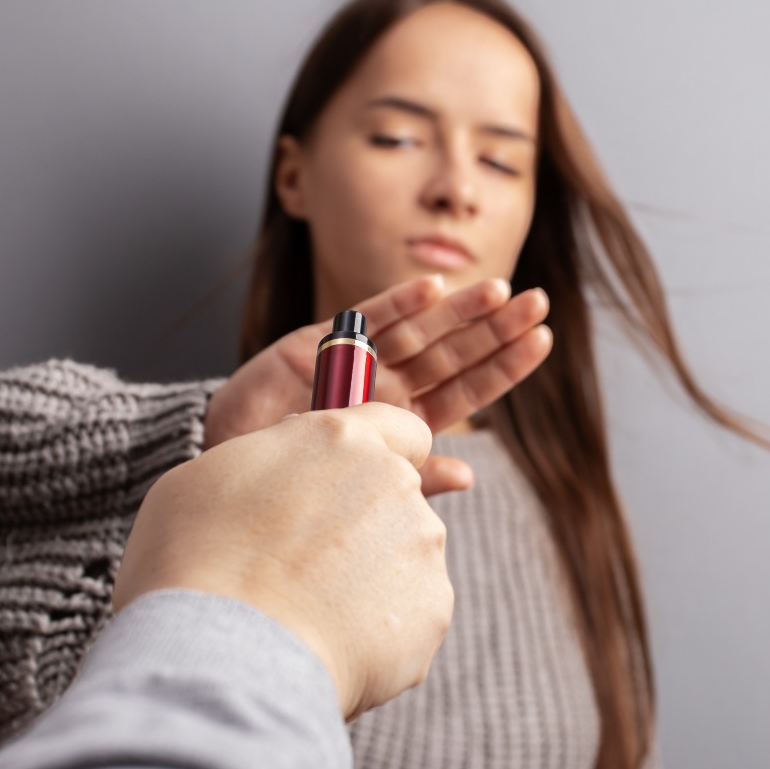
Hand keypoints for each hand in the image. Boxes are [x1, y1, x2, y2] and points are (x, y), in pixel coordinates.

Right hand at [113, 402, 453, 720]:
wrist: (223, 655)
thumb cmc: (194, 561)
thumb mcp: (205, 479)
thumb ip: (266, 463)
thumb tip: (281, 478)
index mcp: (338, 437)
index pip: (398, 425)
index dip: (380, 453)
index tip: (352, 481)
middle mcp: (392, 481)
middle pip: (396, 496)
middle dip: (361, 524)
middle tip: (300, 563)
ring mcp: (420, 545)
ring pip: (402, 557)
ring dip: (367, 578)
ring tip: (303, 611)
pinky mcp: (433, 609)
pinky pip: (408, 615)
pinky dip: (377, 630)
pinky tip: (325, 642)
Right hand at [203, 275, 551, 491]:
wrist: (228, 461)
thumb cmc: (295, 478)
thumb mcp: (362, 481)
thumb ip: (414, 476)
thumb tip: (469, 474)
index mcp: (406, 422)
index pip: (465, 390)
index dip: (503, 365)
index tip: (541, 340)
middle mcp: (388, 386)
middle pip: (451, 353)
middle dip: (494, 327)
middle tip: (538, 303)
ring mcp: (358, 361)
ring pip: (418, 331)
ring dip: (458, 310)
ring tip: (500, 290)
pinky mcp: (322, 342)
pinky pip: (367, 319)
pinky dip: (399, 303)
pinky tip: (433, 287)